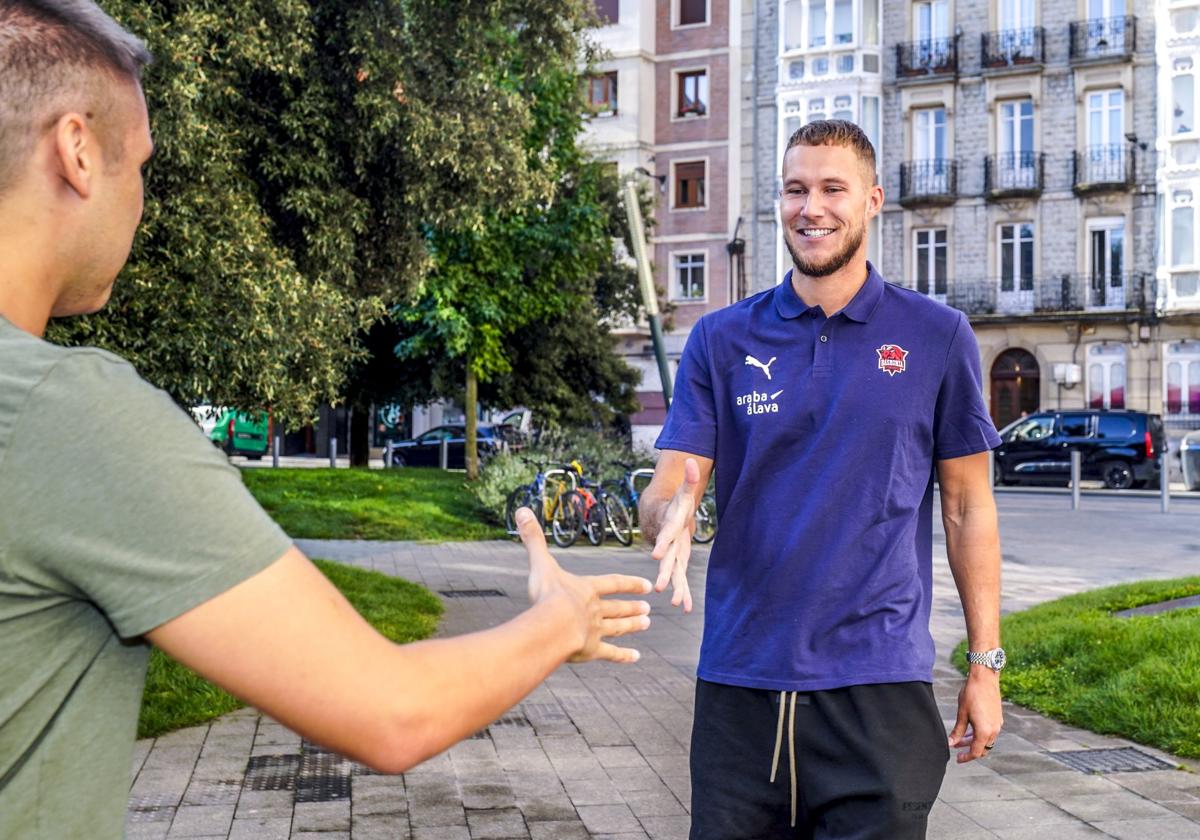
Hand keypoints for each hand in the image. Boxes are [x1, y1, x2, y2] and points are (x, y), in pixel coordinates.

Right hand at [516, 508, 651, 662]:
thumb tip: (522, 510)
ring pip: (618, 627)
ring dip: (632, 625)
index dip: (629, 583)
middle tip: (648, 608)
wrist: (553, 627)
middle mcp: (595, 610)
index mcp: (586, 589)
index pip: (612, 583)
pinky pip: (610, 653)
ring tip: (646, 624)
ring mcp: (595, 631)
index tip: (646, 585)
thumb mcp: (540, 564)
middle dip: (632, 607)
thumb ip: (533, 539)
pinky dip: (623, 656)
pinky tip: (636, 657)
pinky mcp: (591, 651)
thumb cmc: (546, 595)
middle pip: (617, 607)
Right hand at [650, 457, 700, 611]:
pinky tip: (686, 607)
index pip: (665, 535)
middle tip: (660, 587)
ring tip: (679, 603)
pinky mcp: (678, 562)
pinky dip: (683, 592)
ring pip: (675, 573)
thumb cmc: (675, 503)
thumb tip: (692, 461)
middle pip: (667, 560)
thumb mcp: (683, 491)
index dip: (661, 543)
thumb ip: (689, 478)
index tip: (656, 555)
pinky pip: (681, 579)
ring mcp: (673, 554)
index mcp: (669, 527)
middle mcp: (669, 544)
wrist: (662, 516)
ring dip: (677, 588)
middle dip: (665, 573)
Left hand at [948, 670, 1002, 762]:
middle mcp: (994, 730)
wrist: (984, 678)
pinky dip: (980, 734)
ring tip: (959, 739)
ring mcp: (998, 724)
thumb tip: (950, 743)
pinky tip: (969, 729)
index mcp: (985, 731)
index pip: (976, 752)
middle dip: (969, 750)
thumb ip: (957, 731)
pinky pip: (989, 732)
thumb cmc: (971, 694)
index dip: (966, 757)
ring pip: (986, 740)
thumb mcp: (961, 714)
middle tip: (957, 749)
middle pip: (983, 748)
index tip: (957, 759)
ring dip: (974, 741)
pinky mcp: (998, 718)